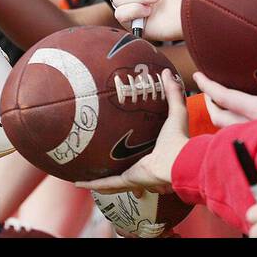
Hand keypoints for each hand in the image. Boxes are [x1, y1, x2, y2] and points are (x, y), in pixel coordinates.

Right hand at [76, 68, 187, 192]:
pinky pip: (106, 184)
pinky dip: (93, 184)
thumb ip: (172, 92)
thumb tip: (167, 72)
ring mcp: (134, 176)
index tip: (129, 145)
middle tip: (105, 161)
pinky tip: (78, 183)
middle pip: (128, 171)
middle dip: (118, 170)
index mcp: (154, 154)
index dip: (136, 151)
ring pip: (113, 181)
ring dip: (100, 181)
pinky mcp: (127, 179)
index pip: (143, 154)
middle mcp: (143, 168)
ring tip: (86, 177)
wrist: (177, 160)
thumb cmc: (178, 139)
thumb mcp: (175, 112)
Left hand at [194, 32, 256, 125]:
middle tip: (209, 93)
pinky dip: (236, 131)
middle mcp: (252, 128)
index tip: (197, 76)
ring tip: (224, 108)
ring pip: (228, 131)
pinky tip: (246, 126)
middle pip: (219, 118)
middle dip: (210, 104)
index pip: (224, 97)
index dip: (208, 86)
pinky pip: (242, 140)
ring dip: (223, 119)